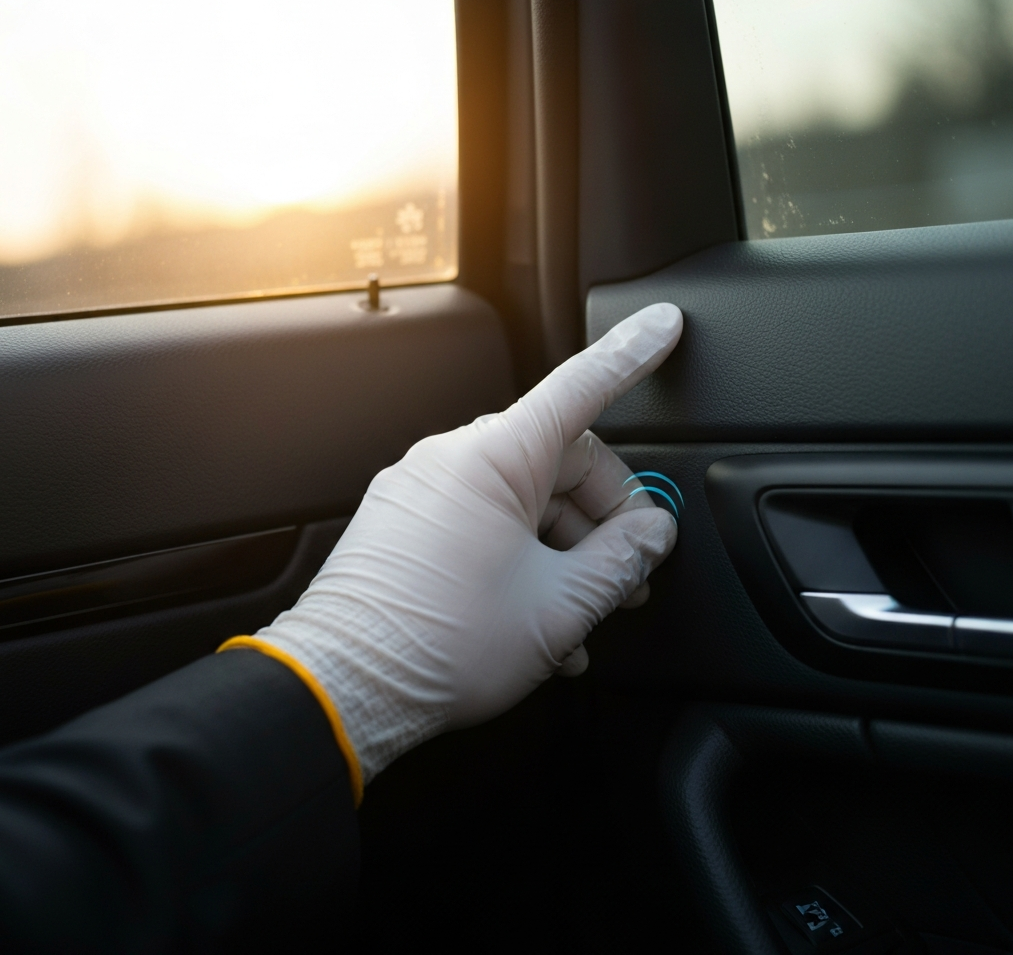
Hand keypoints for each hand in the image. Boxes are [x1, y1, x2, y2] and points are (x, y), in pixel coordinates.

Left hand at [256, 303, 683, 782]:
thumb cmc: (437, 646)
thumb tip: (651, 536)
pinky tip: (540, 621)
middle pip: (558, 462)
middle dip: (605, 518)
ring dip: (564, 554)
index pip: (580, 388)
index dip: (631, 356)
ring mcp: (424, 492)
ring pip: (523, 502)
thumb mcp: (558, 606)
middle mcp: (452, 461)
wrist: (346, 688)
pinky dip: (521, 561)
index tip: (663, 326)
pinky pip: (484, 524)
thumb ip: (620, 560)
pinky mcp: (407, 525)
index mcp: (492, 459)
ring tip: (582, 618)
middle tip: (630, 574)